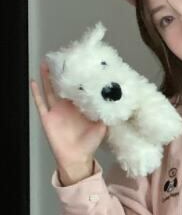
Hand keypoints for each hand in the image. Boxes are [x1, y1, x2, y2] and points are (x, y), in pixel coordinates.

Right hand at [30, 60, 107, 183]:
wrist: (77, 157)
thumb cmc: (90, 143)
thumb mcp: (102, 127)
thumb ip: (106, 114)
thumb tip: (114, 101)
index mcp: (80, 107)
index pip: (79, 88)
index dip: (78, 77)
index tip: (80, 64)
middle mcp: (67, 106)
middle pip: (62, 85)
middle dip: (61, 72)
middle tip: (61, 57)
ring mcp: (56, 111)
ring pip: (50, 90)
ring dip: (47, 77)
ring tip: (45, 62)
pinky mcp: (47, 118)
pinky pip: (40, 103)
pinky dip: (36, 93)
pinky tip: (33, 81)